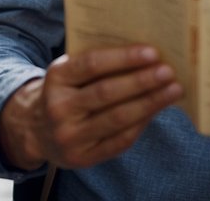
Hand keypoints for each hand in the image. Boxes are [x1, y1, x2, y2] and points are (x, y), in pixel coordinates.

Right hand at [0, 45, 181, 170]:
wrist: (36, 129)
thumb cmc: (67, 91)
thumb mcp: (71, 71)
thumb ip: (99, 61)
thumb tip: (147, 53)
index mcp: (57, 77)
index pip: (91, 64)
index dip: (123, 58)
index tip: (153, 52)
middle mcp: (59, 108)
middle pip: (106, 93)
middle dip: (142, 81)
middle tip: (168, 72)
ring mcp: (69, 136)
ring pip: (116, 119)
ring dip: (150, 103)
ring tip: (173, 90)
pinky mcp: (81, 158)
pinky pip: (119, 141)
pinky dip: (141, 124)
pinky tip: (157, 110)